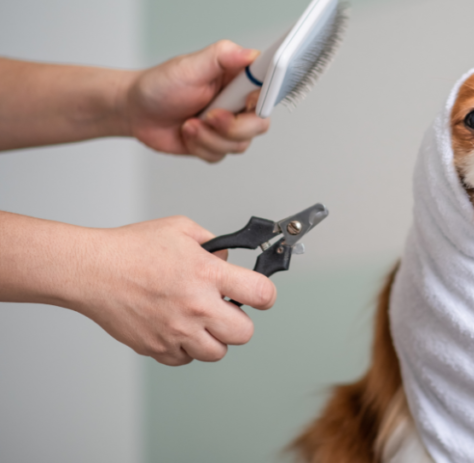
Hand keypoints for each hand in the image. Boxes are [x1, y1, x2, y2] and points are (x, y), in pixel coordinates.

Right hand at [72, 216, 277, 365]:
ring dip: (214, 339)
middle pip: (245, 333)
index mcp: (207, 274)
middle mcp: (196, 306)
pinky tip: (176, 328)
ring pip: (217, 352)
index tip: (261, 295)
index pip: (261, 294)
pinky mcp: (157, 347)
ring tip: (199, 321)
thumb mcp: (182, 230)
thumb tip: (229, 261)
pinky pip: (185, 359)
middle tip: (226, 310)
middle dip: (240, 322)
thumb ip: (214, 244)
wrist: (91, 271)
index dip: (266, 296)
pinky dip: (185, 348)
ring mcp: (176, 331)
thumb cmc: (131, 248)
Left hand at [123, 40, 270, 162]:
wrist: (136, 111)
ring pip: (240, 144)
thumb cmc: (161, 85)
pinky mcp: (217, 144)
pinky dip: (200, 147)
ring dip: (209, 137)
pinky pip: (221, 155)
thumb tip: (250, 53)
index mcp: (239, 79)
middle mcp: (239, 103)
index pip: (269, 89)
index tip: (247, 102)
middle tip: (209, 116)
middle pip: (260, 124)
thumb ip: (222, 56)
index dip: (262, 100)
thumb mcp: (190, 65)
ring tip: (189, 123)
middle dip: (232, 127)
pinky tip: (187, 133)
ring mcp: (229, 126)